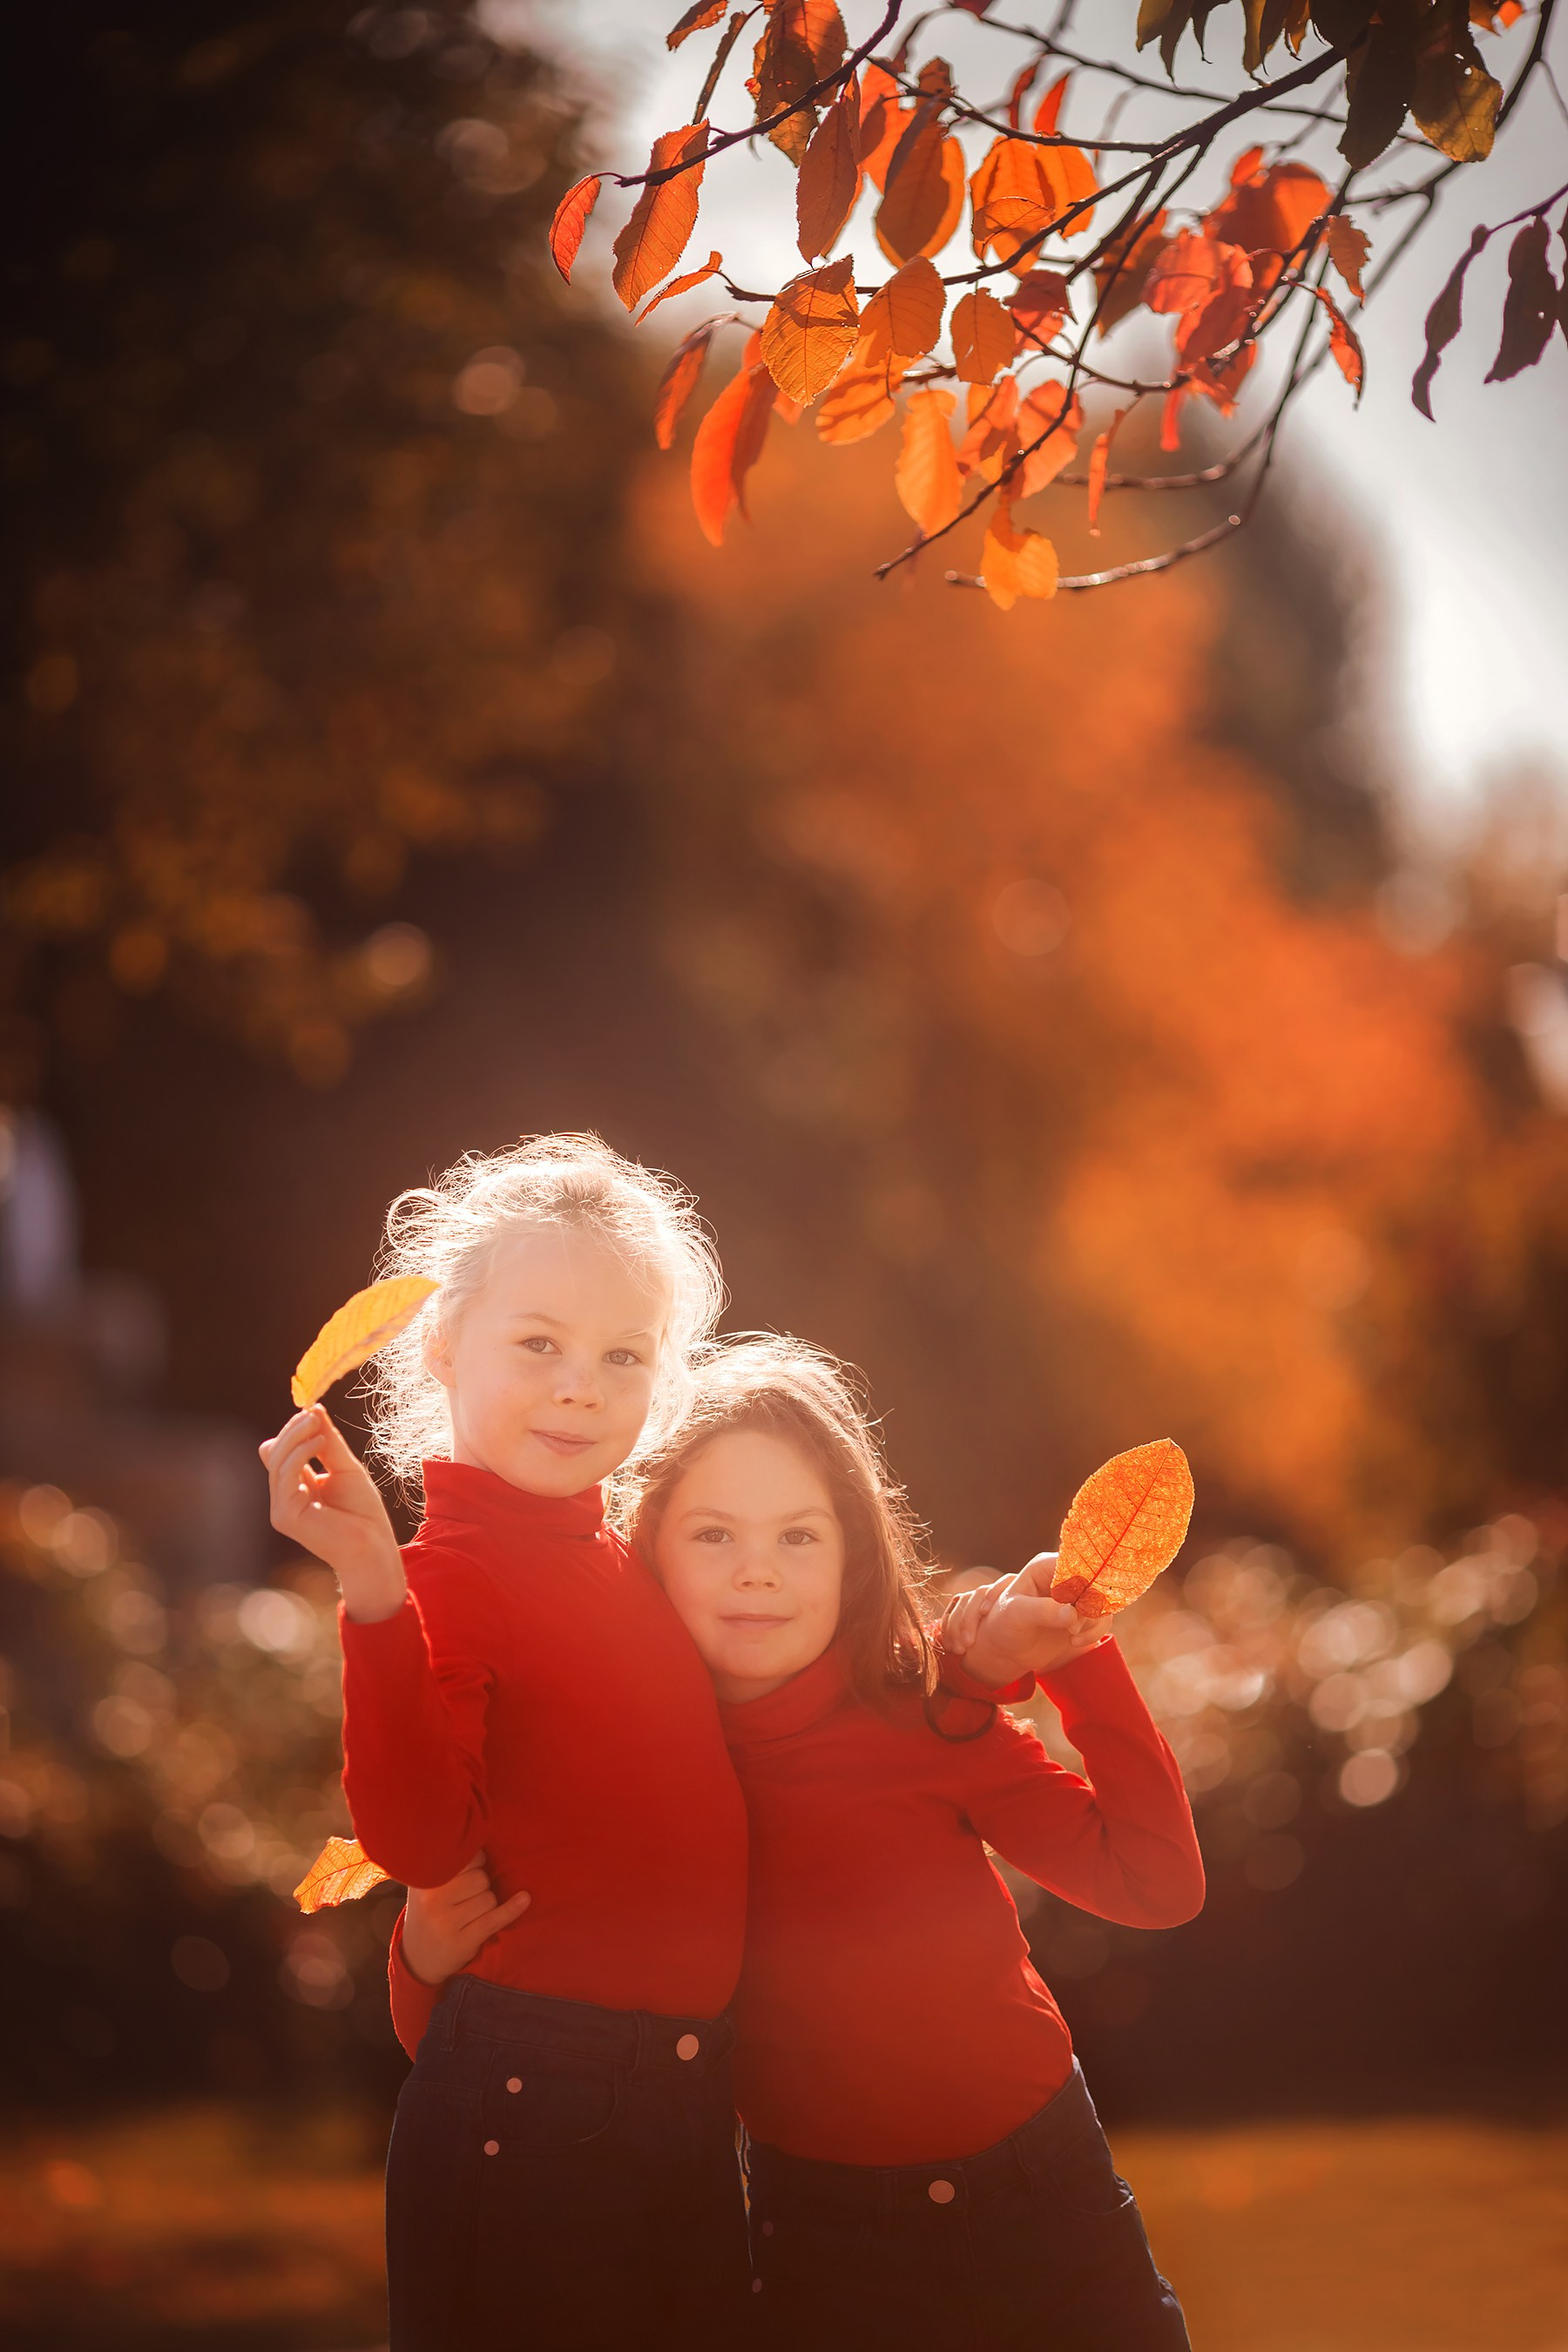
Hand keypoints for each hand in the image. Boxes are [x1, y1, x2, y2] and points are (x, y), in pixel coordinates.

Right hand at [259, 1406, 405, 1622]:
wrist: (373, 1545)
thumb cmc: (363, 1512)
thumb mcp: (345, 1468)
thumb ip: (329, 1443)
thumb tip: (314, 1409)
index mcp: (296, 1487)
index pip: (281, 1452)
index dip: (292, 1430)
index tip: (313, 1412)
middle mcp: (284, 1497)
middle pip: (274, 1453)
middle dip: (292, 1430)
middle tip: (312, 1413)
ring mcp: (281, 1508)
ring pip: (276, 1461)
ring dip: (295, 1437)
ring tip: (317, 1425)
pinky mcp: (284, 1515)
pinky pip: (284, 1475)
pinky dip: (299, 1453)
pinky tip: (318, 1442)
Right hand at [402, 1855, 532, 1985]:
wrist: (418, 1958)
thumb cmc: (428, 1912)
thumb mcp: (426, 1887)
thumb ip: (445, 1864)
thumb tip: (476, 1835)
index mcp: (424, 1882)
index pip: (464, 1859)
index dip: (475, 1862)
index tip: (472, 1869)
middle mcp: (432, 1901)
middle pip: (480, 1879)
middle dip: (481, 1885)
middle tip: (467, 1897)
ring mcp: (447, 1923)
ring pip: (489, 1899)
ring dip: (487, 1904)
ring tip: (469, 1913)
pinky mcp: (463, 1942)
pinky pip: (494, 1920)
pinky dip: (512, 1909)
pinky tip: (524, 1899)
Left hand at [942, 1553, 1109, 1688]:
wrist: (1006, 1650)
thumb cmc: (1004, 1624)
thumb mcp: (1017, 1614)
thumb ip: (1043, 1611)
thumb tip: (1073, 1613)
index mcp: (1045, 1567)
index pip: (1076, 1563)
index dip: (1084, 1581)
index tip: (1079, 1604)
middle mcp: (1064, 1578)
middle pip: (1095, 1582)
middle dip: (1088, 1605)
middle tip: (1072, 1625)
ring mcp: (1075, 1597)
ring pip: (1102, 1602)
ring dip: (1092, 1621)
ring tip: (1070, 1634)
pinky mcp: (1083, 1616)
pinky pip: (1102, 1620)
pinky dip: (1094, 1632)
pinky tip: (1073, 1642)